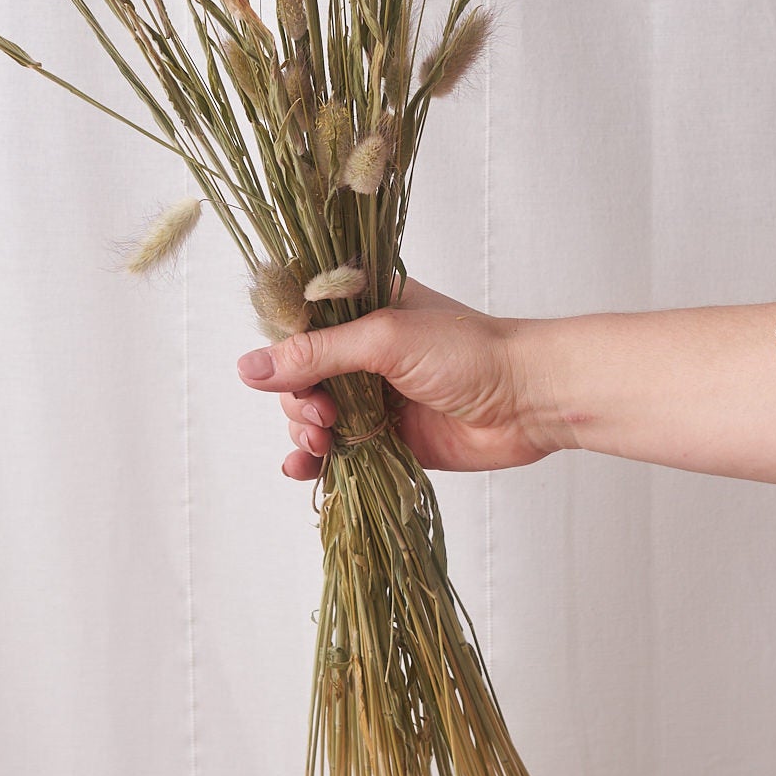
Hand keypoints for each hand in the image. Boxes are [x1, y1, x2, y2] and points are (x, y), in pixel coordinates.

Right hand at [234, 279, 554, 480]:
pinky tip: (305, 468)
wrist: (529, 400)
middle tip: (320, 417)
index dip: (280, 350)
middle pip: (298, 376)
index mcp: (361, 307)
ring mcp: (373, 395)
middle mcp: (362, 349)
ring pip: (313, 414)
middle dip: (294, 400)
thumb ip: (315, 354)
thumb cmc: (468, 351)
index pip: (297, 323)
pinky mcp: (386, 437)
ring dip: (303, 431)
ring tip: (319, 443)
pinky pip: (337, 450)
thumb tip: (246, 369)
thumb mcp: (383, 340)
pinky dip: (315, 461)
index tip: (278, 375)